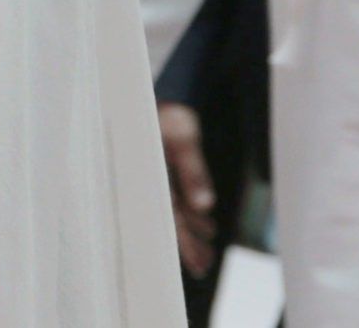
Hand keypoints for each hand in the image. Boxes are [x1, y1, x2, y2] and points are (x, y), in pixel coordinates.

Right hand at [159, 101, 217, 275]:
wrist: (157, 92)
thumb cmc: (168, 114)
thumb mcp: (184, 139)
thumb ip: (193, 171)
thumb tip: (205, 205)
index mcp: (150, 178)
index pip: (169, 219)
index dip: (183, 244)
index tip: (197, 264)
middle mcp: (150, 182)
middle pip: (170, 222)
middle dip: (188, 245)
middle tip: (204, 266)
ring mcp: (155, 178)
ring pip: (174, 212)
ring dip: (191, 231)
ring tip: (208, 251)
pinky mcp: (162, 171)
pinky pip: (176, 197)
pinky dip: (191, 211)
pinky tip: (206, 223)